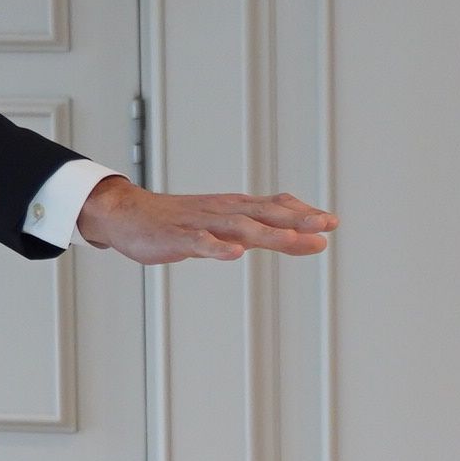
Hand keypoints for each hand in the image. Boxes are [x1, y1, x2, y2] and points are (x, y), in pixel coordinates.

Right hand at [75, 174, 336, 264]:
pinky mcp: (179, 238)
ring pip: (240, 229)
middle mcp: (224, 211)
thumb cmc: (179, 222)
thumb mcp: (224, 223)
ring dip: (270, 234)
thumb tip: (299, 237)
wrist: (129, 215)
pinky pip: (200, 244)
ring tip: (295, 240)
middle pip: (267, 215)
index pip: (275, 207)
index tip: (331, 221)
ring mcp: (202, 224)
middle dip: (298, 220)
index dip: (303, 214)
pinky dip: (218, 248)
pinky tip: (234, 253)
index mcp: (235, 208)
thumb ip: (260, 230)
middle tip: (328, 224)